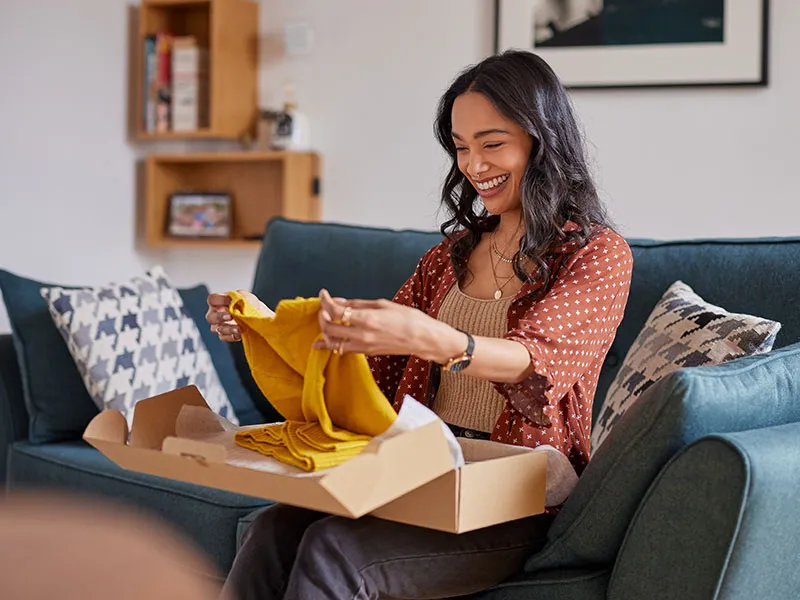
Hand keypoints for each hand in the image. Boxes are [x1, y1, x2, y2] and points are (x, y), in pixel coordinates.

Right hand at [205, 290, 273, 342]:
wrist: (258, 316)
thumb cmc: (249, 304)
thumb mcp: (246, 297)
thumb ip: (239, 297)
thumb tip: (234, 301)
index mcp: (219, 302)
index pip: (212, 299)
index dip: (219, 300)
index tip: (230, 301)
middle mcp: (216, 314)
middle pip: (210, 317)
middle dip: (220, 317)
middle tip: (230, 316)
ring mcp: (219, 325)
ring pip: (217, 329)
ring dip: (228, 329)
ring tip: (238, 328)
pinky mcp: (225, 335)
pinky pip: (224, 337)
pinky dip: (232, 336)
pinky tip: (240, 333)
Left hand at [313, 289, 463, 361]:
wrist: (423, 338)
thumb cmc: (408, 318)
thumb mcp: (382, 304)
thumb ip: (357, 304)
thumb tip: (339, 301)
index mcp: (366, 319)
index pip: (335, 311)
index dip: (325, 301)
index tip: (324, 294)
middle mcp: (362, 335)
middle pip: (329, 328)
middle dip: (322, 315)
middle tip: (325, 307)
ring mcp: (363, 346)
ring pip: (332, 343)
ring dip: (325, 331)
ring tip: (326, 321)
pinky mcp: (366, 353)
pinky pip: (343, 350)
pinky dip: (332, 344)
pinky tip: (325, 341)